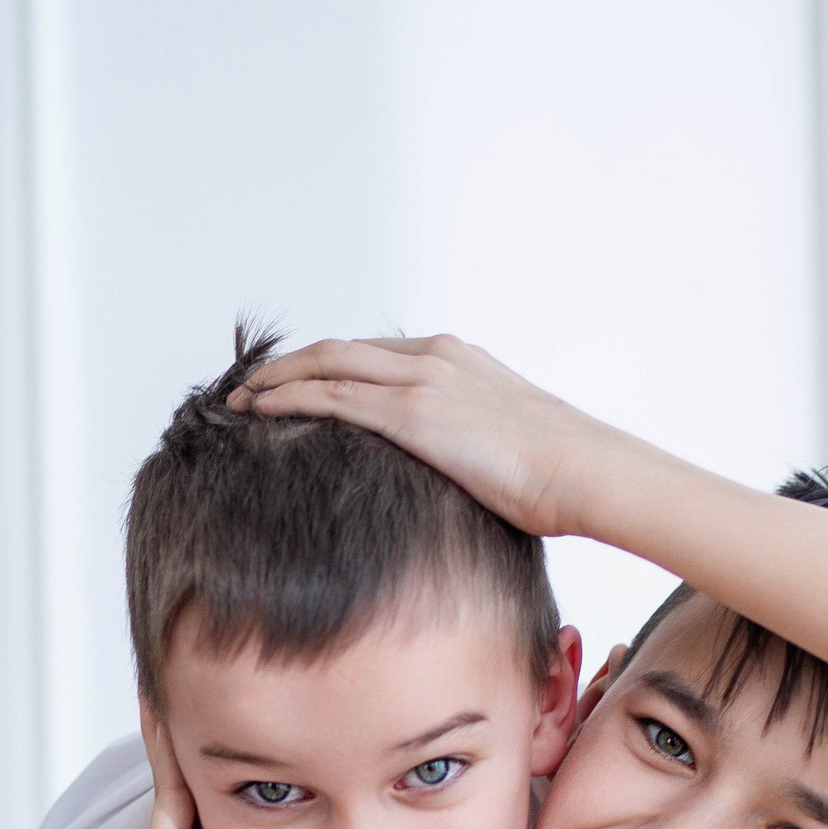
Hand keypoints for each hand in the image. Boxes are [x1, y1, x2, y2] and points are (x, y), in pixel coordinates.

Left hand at [231, 333, 618, 538]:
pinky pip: (332, 397)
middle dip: (289, 365)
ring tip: (241, 400)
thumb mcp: (510, 445)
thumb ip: (473, 445)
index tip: (299, 382)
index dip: (329, 365)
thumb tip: (461, 478)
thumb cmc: (562, 473)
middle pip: (340, 350)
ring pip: (326, 365)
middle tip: (252, 386)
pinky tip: (260, 411)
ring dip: (276, 379)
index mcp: (457, 359)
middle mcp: (434, 357)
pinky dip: (289, 398)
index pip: (374, 353)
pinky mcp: (412, 414)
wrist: (586, 471)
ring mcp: (421, 380)